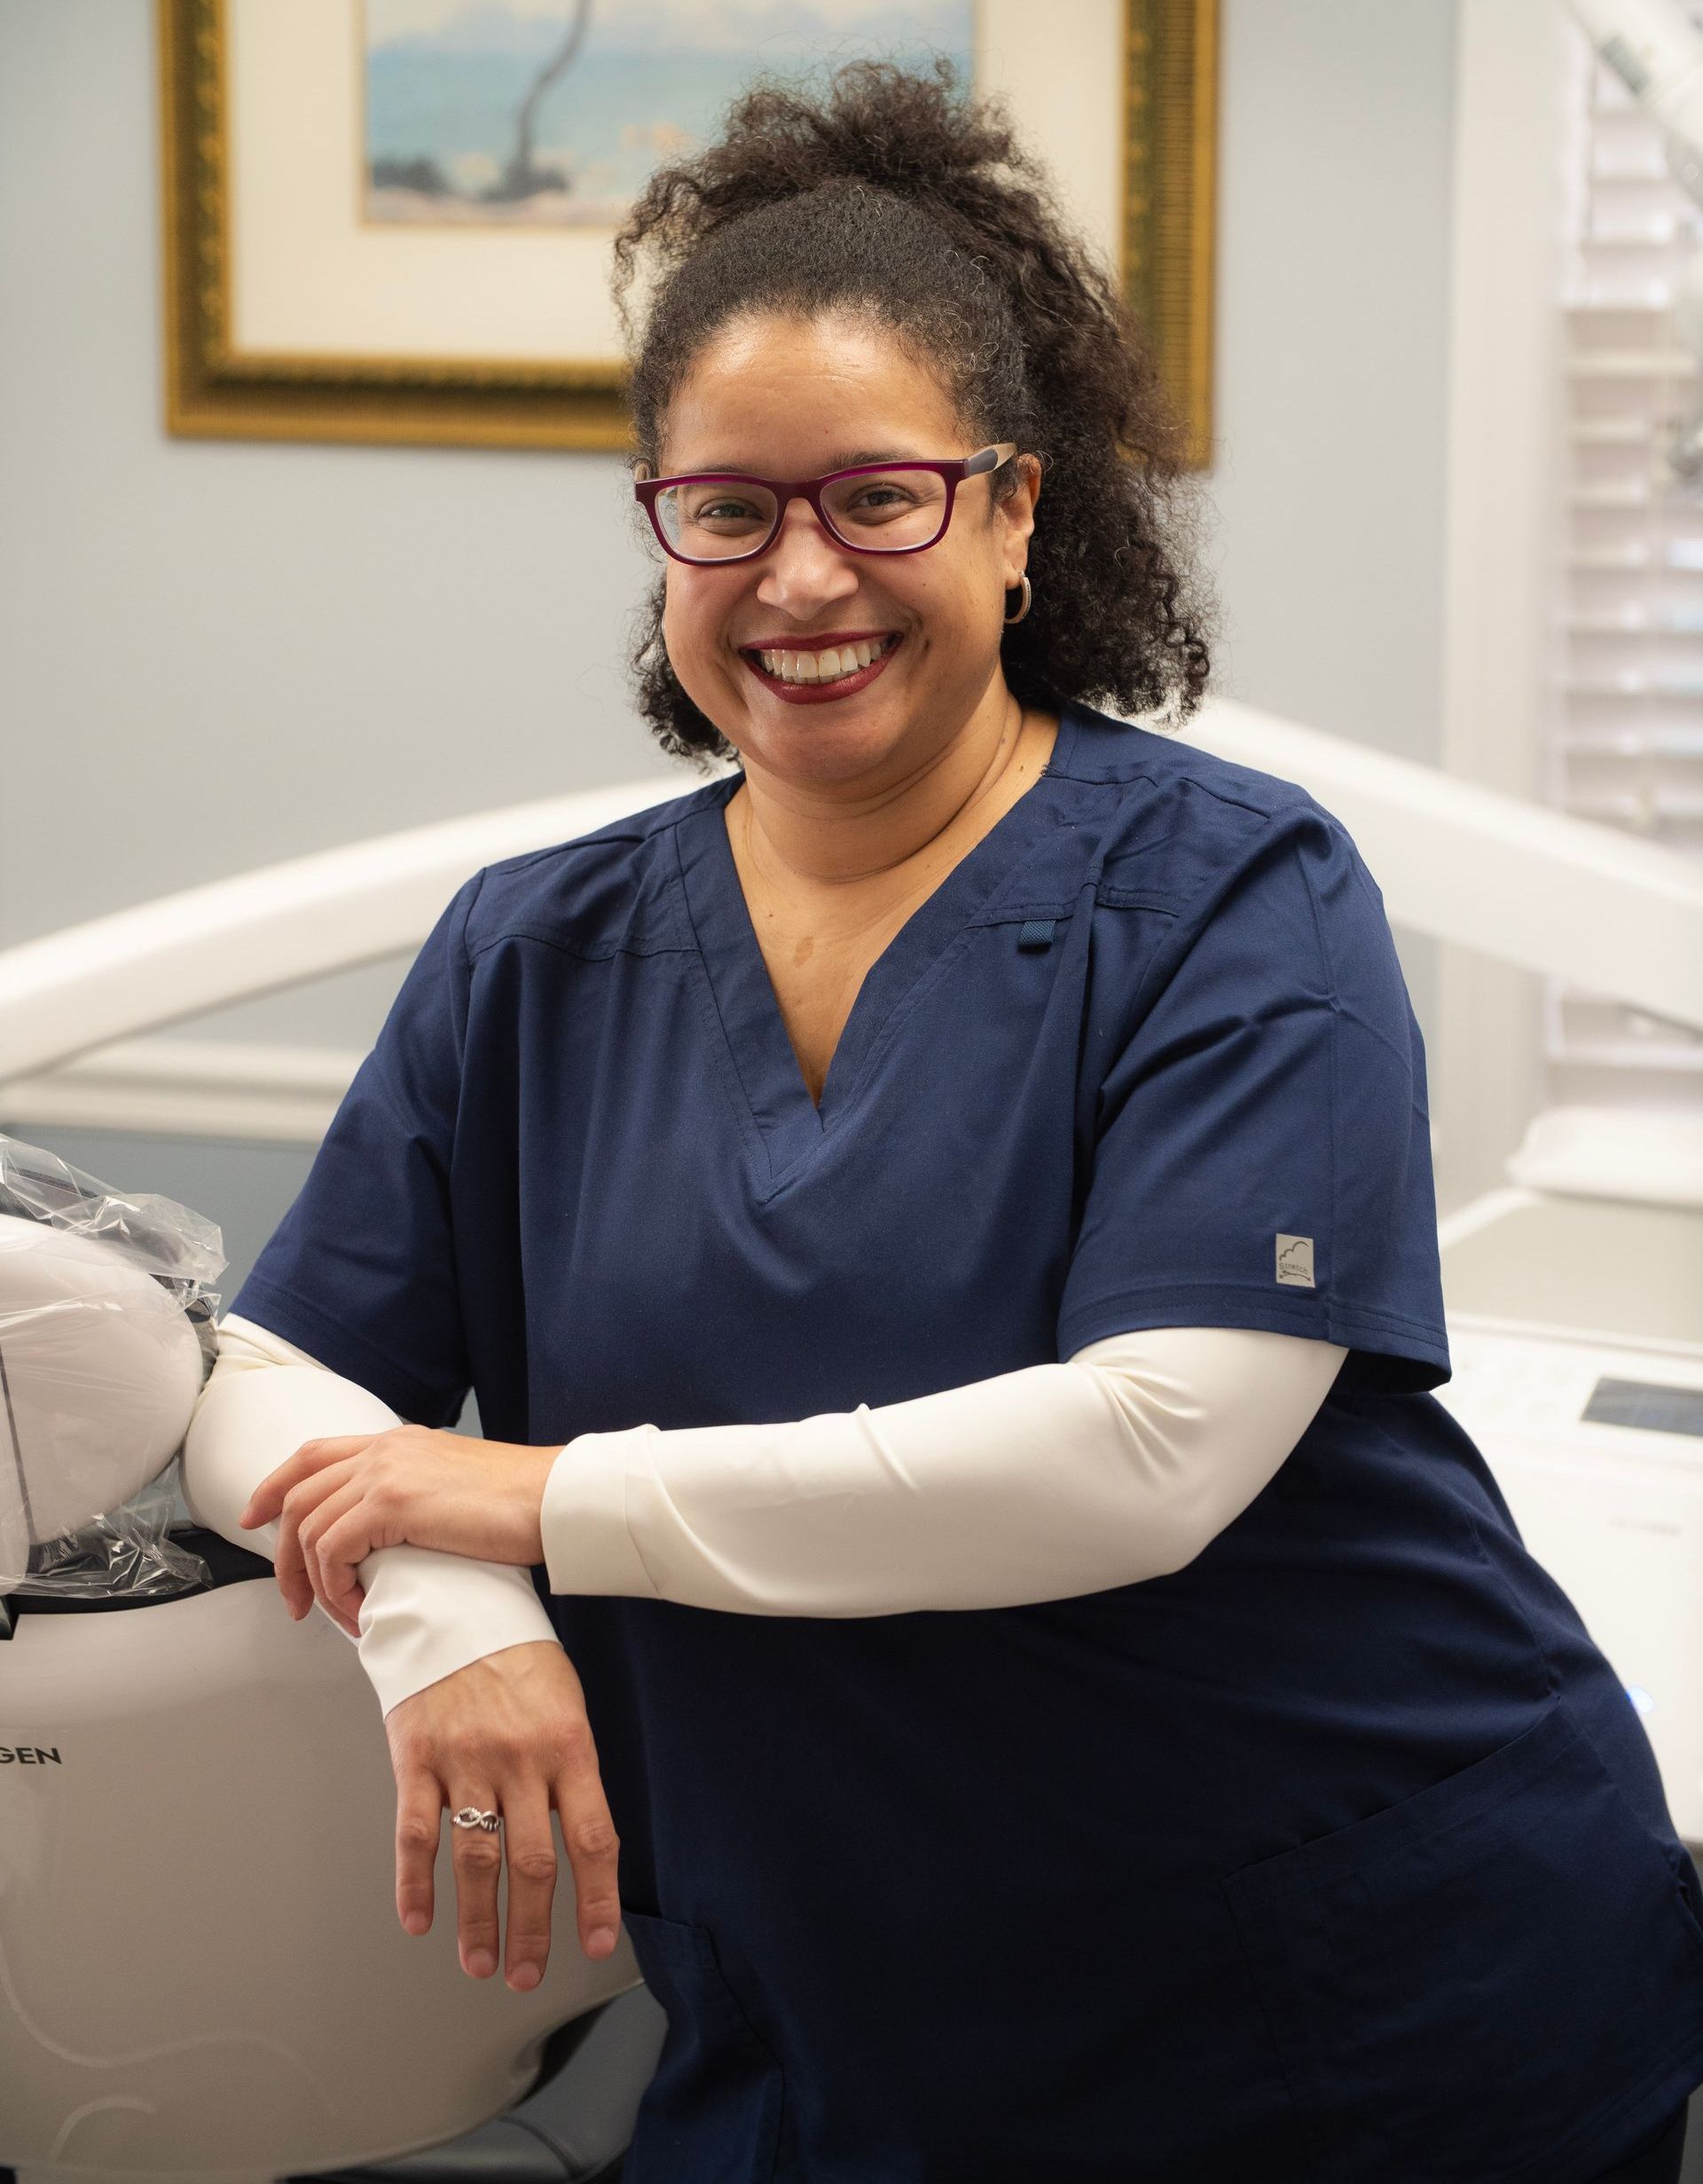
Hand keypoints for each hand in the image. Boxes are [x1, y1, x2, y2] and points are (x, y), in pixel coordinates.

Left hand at [236, 1425, 557, 1637]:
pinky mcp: (392, 1502)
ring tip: (337, 1617)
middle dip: (281, 1555)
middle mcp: (382, 1450)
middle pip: (297, 1495)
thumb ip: (416, 1497)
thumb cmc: (521, 1504)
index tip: (253, 1517)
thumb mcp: (455, 1486)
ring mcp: (384, 1472)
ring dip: (313, 1582)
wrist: (554, 1499)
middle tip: (293, 1600)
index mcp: (396, 1443)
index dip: (273, 1485)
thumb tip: (390, 1540)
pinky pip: (332, 1550)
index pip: (313, 1454)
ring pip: (308, 1527)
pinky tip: (358, 1610)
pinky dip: (335, 1588)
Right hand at [385, 1639, 621, 1987]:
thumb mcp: (563, 1705)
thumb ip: (569, 1772)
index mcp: (568, 1745)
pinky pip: (415, 1833)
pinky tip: (419, 1920)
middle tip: (526, 1975)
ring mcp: (466, 1760)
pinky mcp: (417, 1758)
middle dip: (532, 1931)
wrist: (455, 1605)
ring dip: (478, 1922)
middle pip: (532, 1863)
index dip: (596, 1898)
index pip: (592, 1838)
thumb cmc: (517, 1660)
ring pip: (475, 1859)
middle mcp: (520, 1759)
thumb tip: (576, 1844)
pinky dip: (414, 1884)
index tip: (595, 1944)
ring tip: (480, 1963)